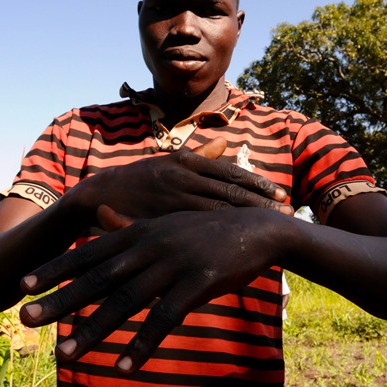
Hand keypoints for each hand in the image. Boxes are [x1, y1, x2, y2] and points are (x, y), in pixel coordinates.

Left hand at [19, 205, 288, 373]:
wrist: (258, 229)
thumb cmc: (208, 229)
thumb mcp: (166, 222)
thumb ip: (132, 225)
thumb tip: (101, 217)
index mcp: (139, 231)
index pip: (89, 252)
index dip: (55, 270)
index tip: (23, 285)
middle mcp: (150, 245)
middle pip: (98, 278)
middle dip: (59, 300)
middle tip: (25, 320)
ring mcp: (173, 264)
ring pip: (125, 302)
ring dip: (93, 329)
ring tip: (65, 354)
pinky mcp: (197, 284)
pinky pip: (164, 319)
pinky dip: (142, 344)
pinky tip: (123, 367)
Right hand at [71, 137, 293, 218]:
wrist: (98, 196)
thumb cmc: (138, 180)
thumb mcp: (169, 162)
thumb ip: (200, 155)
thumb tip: (226, 143)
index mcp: (186, 161)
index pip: (230, 173)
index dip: (258, 185)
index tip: (282, 195)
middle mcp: (183, 176)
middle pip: (230, 190)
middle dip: (261, 202)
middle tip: (288, 212)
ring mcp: (172, 197)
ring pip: (218, 208)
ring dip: (247, 217)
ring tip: (273, 226)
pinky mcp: (163, 218)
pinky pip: (197, 226)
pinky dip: (220, 233)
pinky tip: (238, 242)